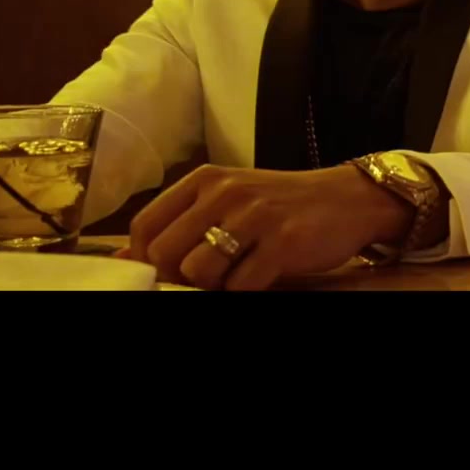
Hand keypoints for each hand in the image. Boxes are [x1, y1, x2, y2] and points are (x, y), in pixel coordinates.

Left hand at [126, 164, 410, 290]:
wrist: (348, 199)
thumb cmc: (281, 205)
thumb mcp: (228, 202)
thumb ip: (180, 225)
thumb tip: (121, 258)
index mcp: (205, 180)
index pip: (145, 225)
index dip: (145, 259)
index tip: (165, 273)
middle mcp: (225, 192)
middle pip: (165, 253)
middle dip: (178, 277)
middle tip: (204, 280)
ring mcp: (255, 216)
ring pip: (199, 271)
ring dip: (213, 285)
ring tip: (235, 275)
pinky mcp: (283, 242)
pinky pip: (241, 285)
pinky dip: (244, 290)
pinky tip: (260, 276)